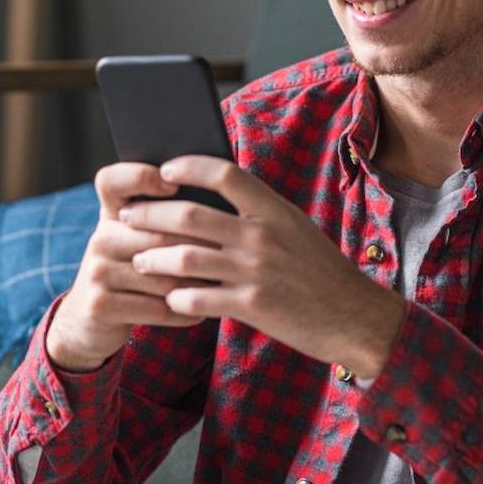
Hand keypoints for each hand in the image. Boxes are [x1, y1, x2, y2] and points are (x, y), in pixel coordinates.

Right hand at [45, 162, 210, 372]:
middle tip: (231, 252)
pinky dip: (183, 311)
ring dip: (197, 284)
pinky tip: (201, 312)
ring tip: (222, 285)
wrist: (89, 324)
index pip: (112, 180)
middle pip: (158, 234)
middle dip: (199, 246)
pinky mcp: (100, 306)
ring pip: (162, 275)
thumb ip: (165, 221)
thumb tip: (218, 204)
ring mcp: (97, 272)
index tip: (173, 184)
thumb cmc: (133, 275)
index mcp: (111, 215)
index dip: (139, 176)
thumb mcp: (138, 242)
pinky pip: (155, 307)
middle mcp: (100, 239)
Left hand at [120, 155, 405, 377]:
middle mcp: (263, 235)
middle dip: (151, 214)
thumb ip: (260, 213)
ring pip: (186, 256)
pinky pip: (199, 298)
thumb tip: (215, 194)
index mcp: (275, 210)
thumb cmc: (321, 272)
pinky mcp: (253, 306)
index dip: (189, 166)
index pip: (226, 173)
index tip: (164, 170)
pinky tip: (169, 298)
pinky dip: (177, 297)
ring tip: (140, 260)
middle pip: (191, 214)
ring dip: (154, 257)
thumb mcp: (296, 229)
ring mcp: (256, 271)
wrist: (355, 317)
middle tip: (128, 217)